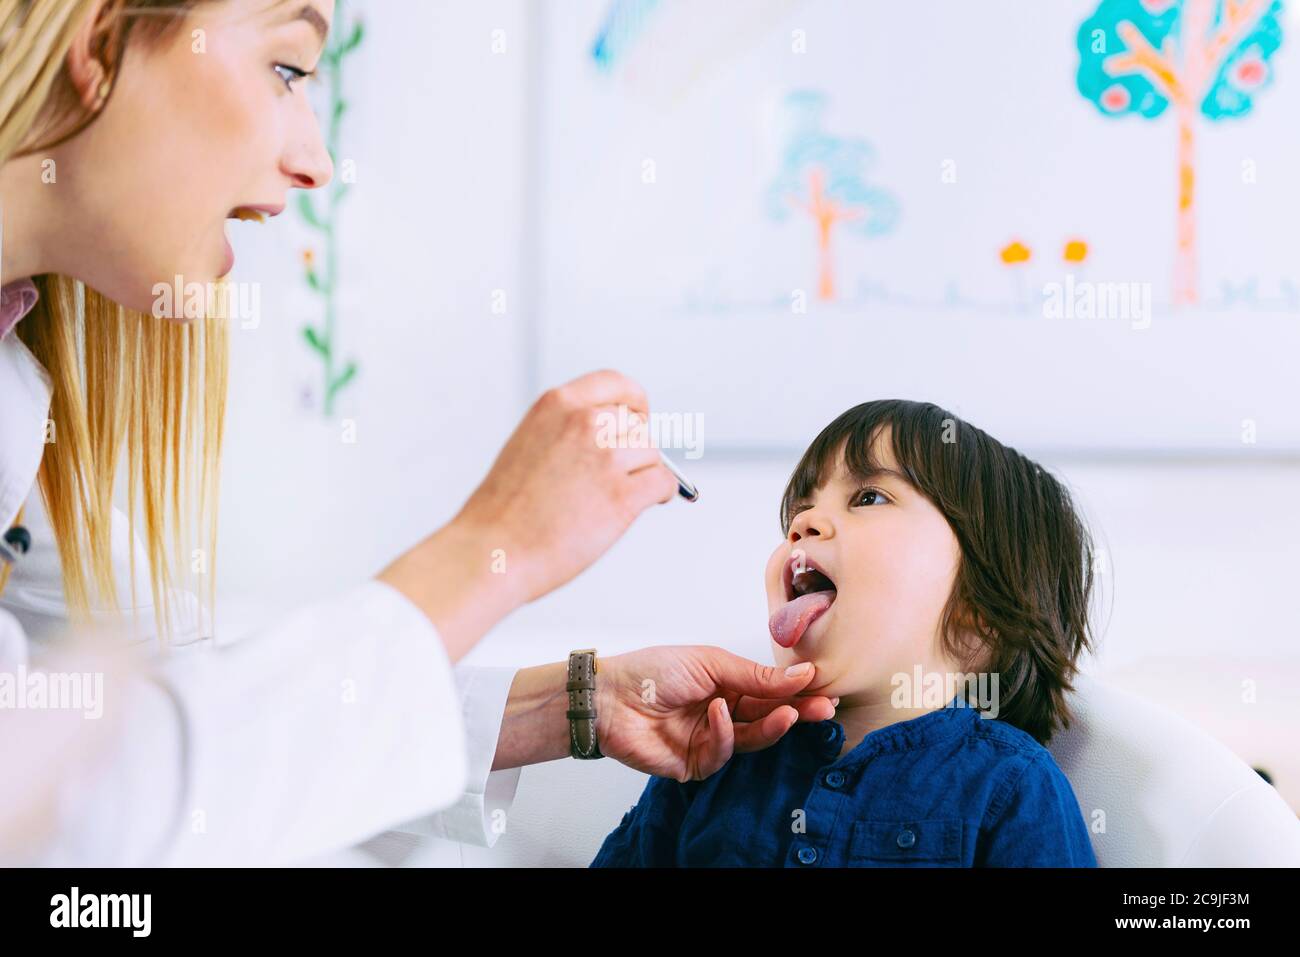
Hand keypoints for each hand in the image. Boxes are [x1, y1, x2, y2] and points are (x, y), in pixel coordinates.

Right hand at [453, 369, 677, 604]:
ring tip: (619, 496)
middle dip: (635, 449)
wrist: (493, 550)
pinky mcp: (621, 495)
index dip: (634, 402)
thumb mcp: (530, 443)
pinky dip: (660, 493)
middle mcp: (583, 423)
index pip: (615, 383)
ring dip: (644, 474)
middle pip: (637, 424)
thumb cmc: (505, 510)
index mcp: (557, 404)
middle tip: (623, 473)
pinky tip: (646, 503)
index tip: (639, 418)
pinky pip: (662, 482)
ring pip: (652, 454)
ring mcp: (604, 458)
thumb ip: (569, 431)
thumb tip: (618, 438)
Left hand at [594, 646, 837, 780]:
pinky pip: (723, 753)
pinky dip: (725, 732)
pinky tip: (720, 712)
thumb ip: (756, 676)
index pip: (770, 691)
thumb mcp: (711, 663)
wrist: (609, 696)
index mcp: (726, 684)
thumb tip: (802, 674)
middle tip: (825, 708)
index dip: (796, 691)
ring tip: (789, 713)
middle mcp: (722, 712)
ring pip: (752, 738)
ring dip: (772, 725)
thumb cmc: (652, 670)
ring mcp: (709, 738)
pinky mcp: (695, 763)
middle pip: (768, 716)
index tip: (824, 687)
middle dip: (797, 712)